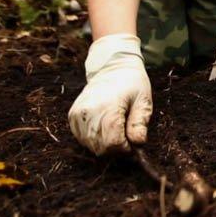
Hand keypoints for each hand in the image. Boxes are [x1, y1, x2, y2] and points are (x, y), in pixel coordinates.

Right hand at [68, 34, 151, 155]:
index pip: (113, 143)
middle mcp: (88, 112)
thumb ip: (140, 123)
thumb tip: (138, 143)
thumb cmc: (131, 84)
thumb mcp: (143, 100)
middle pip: (101, 148)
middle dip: (117, 149)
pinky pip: (83, 139)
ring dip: (106, 145)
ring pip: (91, 146)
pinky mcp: (72, 117)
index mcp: (108, 107)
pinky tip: (105, 127)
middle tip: (128, 138)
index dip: (126, 149)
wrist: (111, 67)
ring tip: (118, 129)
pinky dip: (95, 139)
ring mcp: (77, 115)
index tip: (134, 144)